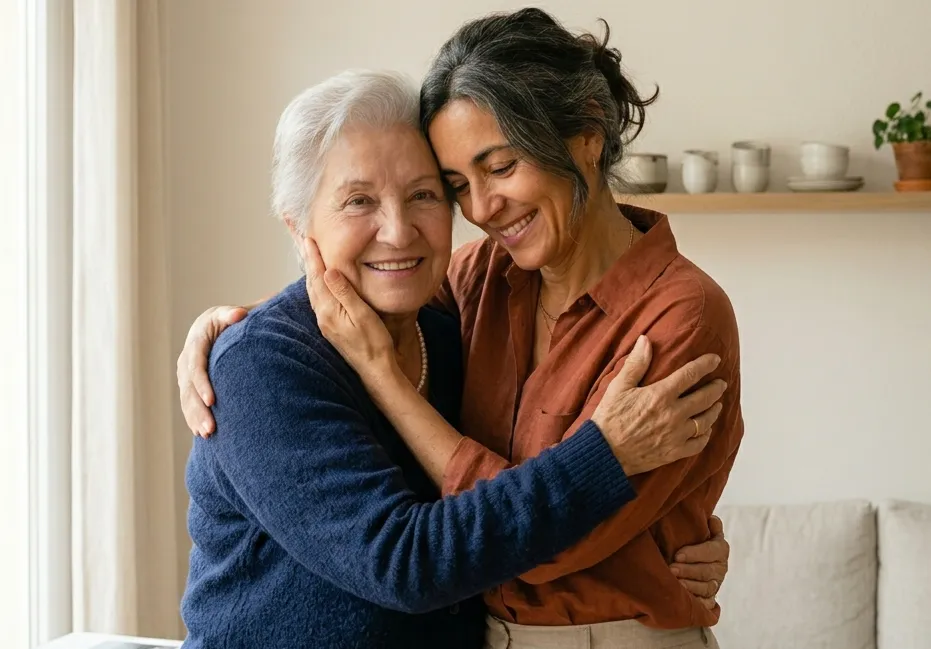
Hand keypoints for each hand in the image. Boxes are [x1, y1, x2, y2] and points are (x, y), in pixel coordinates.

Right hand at [177, 305, 248, 436]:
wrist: (217, 323)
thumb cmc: (231, 318)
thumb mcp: (230, 313)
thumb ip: (233, 315)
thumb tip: (239, 314)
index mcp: (197, 341)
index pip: (196, 365)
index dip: (202, 384)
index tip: (212, 401)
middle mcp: (187, 358)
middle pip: (189, 387)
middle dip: (199, 409)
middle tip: (211, 428)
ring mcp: (185, 372)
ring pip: (187, 398)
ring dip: (195, 418)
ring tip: (208, 435)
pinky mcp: (188, 383)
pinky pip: (187, 403)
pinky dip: (193, 418)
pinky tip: (201, 434)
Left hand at [302, 238, 395, 377]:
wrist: (375, 371)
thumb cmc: (374, 343)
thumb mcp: (362, 315)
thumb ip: (344, 293)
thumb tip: (328, 271)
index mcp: (329, 310)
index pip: (318, 277)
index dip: (314, 257)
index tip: (308, 239)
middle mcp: (323, 316)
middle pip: (311, 283)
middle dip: (309, 261)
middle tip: (304, 242)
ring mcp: (325, 324)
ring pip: (313, 292)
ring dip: (311, 273)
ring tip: (310, 258)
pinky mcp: (330, 328)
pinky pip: (319, 301)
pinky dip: (317, 286)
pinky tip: (320, 284)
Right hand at [591, 335, 725, 475]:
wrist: (605, 453)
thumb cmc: (609, 418)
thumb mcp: (619, 386)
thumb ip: (636, 363)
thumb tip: (645, 340)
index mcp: (661, 395)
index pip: (690, 375)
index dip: (705, 365)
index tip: (715, 360)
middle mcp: (674, 414)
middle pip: (704, 397)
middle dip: (716, 388)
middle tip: (722, 383)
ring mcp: (676, 434)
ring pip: (706, 420)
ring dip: (714, 410)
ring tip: (717, 404)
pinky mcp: (674, 452)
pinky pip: (699, 443)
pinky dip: (706, 435)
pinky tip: (706, 430)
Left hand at [671, 515, 728, 609]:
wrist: (695, 561)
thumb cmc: (695, 542)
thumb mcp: (703, 531)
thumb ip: (709, 525)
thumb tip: (712, 519)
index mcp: (721, 549)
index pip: (711, 551)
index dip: (694, 554)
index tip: (677, 555)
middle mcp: (721, 568)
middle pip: (707, 571)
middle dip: (688, 571)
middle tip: (672, 569)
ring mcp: (716, 584)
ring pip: (707, 588)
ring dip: (691, 586)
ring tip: (676, 583)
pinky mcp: (710, 598)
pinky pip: (707, 604)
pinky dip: (698, 602)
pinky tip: (685, 599)